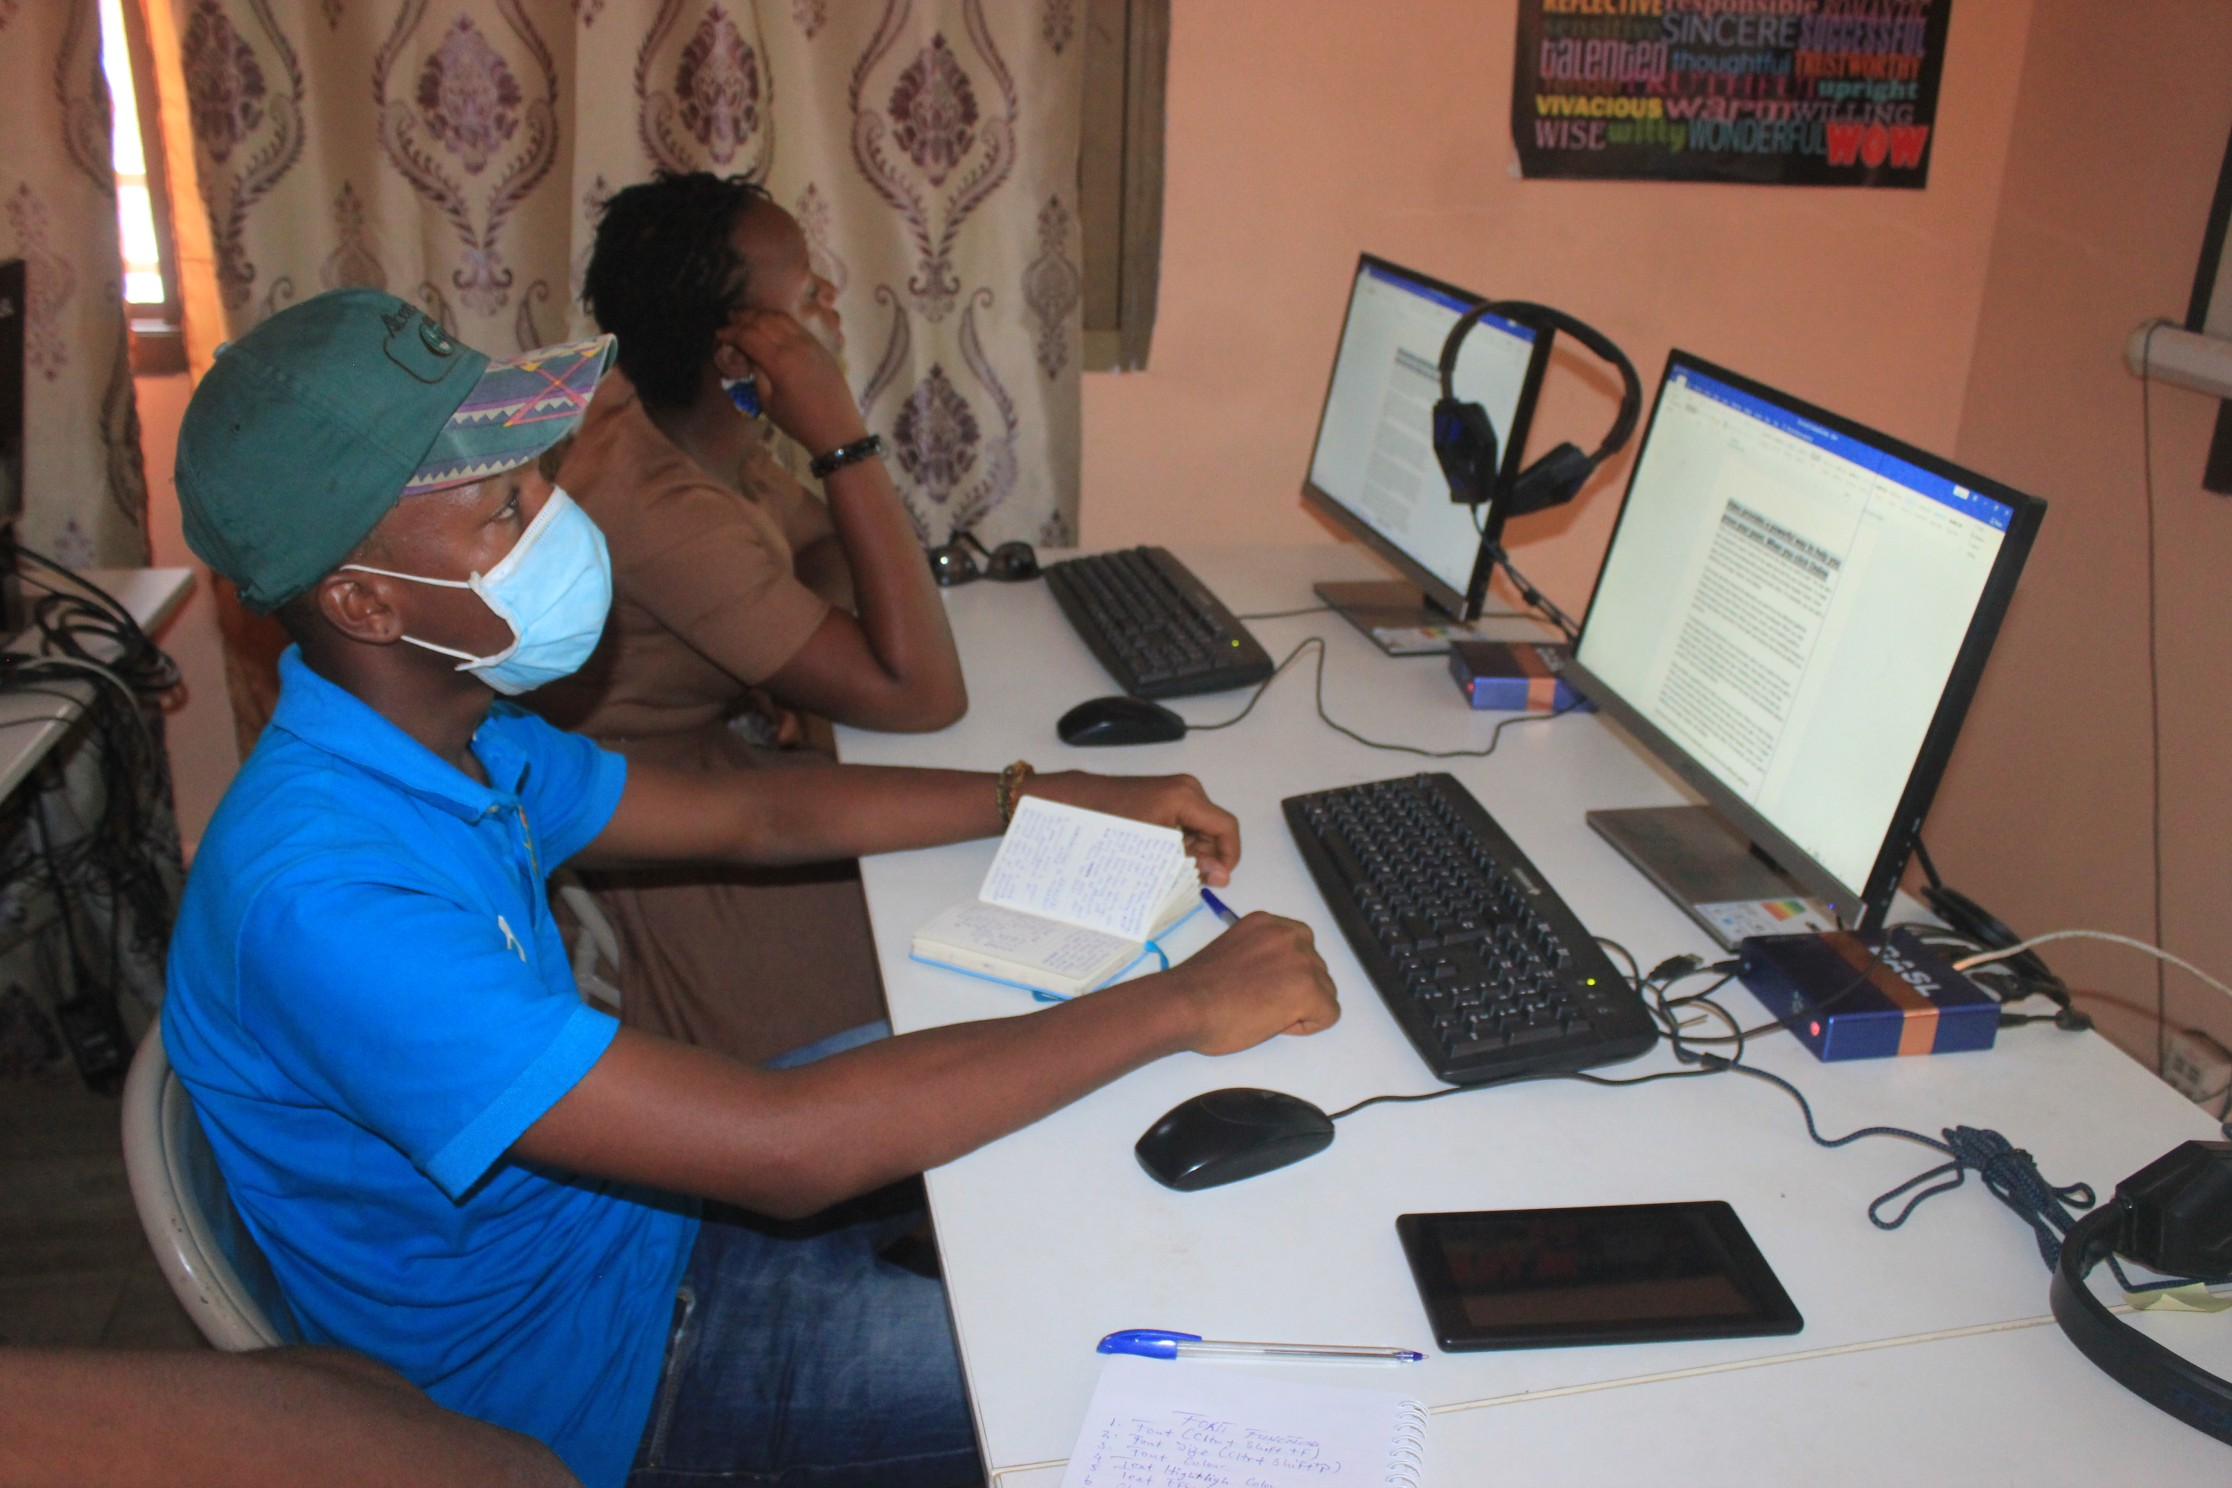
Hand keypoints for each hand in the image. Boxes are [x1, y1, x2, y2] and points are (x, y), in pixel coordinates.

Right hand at [726, 308, 866, 454]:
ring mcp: (810, 343)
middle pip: (763, 321)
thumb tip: (749, 355)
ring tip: (747, 317)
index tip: (719, 334)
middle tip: (730, 319)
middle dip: (743, 317)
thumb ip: (757, 374)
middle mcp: (795, 346)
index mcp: (779, 362)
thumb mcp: (768, 402)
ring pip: (781, 317)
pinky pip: (795, 325)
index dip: (731, 332)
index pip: (749, 336)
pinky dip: (778, 319)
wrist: (836, 428)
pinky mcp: (819, 346)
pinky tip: (770, 323)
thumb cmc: (799, 421)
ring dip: (761, 314)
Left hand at [1024, 771, 1240, 884]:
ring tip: (1166, 868)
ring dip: (1191, 852)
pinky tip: (1159, 856)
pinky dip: (1178, 843)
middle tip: (1185, 878)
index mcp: (1186, 796)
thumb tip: (1223, 877)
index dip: (1228, 857)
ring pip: (1200, 829)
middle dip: (1206, 857)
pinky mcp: (1165, 796)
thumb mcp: (1153, 851)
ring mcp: (1176, 791)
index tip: (1217, 880)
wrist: (1072, 802)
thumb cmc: (1107, 824)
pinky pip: (1185, 823)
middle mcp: (1187, 788)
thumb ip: (1191, 864)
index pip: (1226, 828)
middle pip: (1215, 829)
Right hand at [1153, 912, 1339, 1054]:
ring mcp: (1302, 960)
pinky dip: (1307, 1026)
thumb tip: (1275, 975)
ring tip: (1263, 1012)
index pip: (1299, 952)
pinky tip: (1274, 1023)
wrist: (1185, 1004)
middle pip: (1316, 971)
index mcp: (1269, 923)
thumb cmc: (1197, 989)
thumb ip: (1262, 954)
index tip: (1255, 986)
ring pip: (1325, 993)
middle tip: (1257, 1002)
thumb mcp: (1235, 951)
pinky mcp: (1309, 989)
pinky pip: (1329, 1015)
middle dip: (1294, 991)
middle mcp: (1290, 934)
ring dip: (1301, 1008)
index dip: (1282, 976)